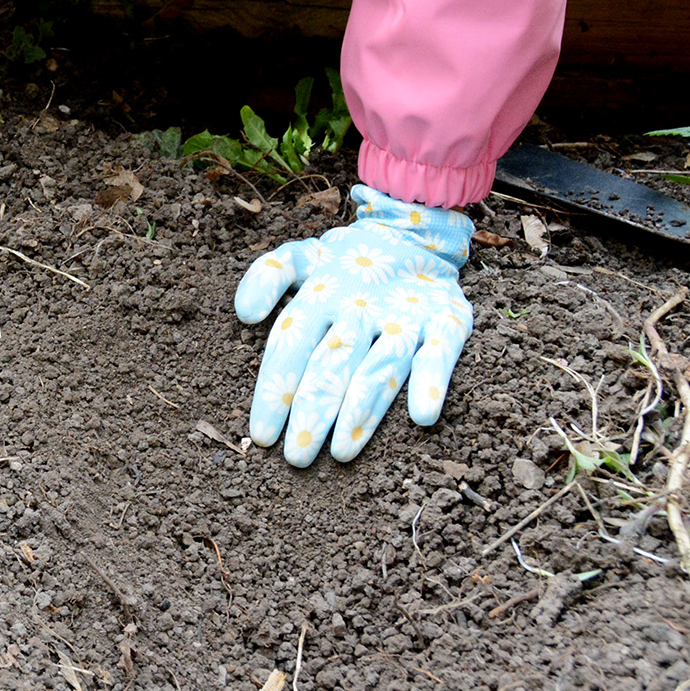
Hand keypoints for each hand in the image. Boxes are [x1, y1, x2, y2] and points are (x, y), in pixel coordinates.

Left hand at [235, 185, 474, 466]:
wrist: (414, 233)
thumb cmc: (346, 261)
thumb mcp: (301, 257)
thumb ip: (267, 276)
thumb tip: (243, 313)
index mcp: (321, 295)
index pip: (291, 345)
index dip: (276, 389)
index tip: (262, 434)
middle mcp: (360, 308)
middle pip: (332, 364)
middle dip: (312, 412)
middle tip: (296, 457)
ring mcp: (404, 316)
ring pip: (380, 366)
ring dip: (362, 409)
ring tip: (342, 451)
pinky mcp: (446, 320)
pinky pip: (440, 353)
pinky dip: (432, 381)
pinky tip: (422, 416)